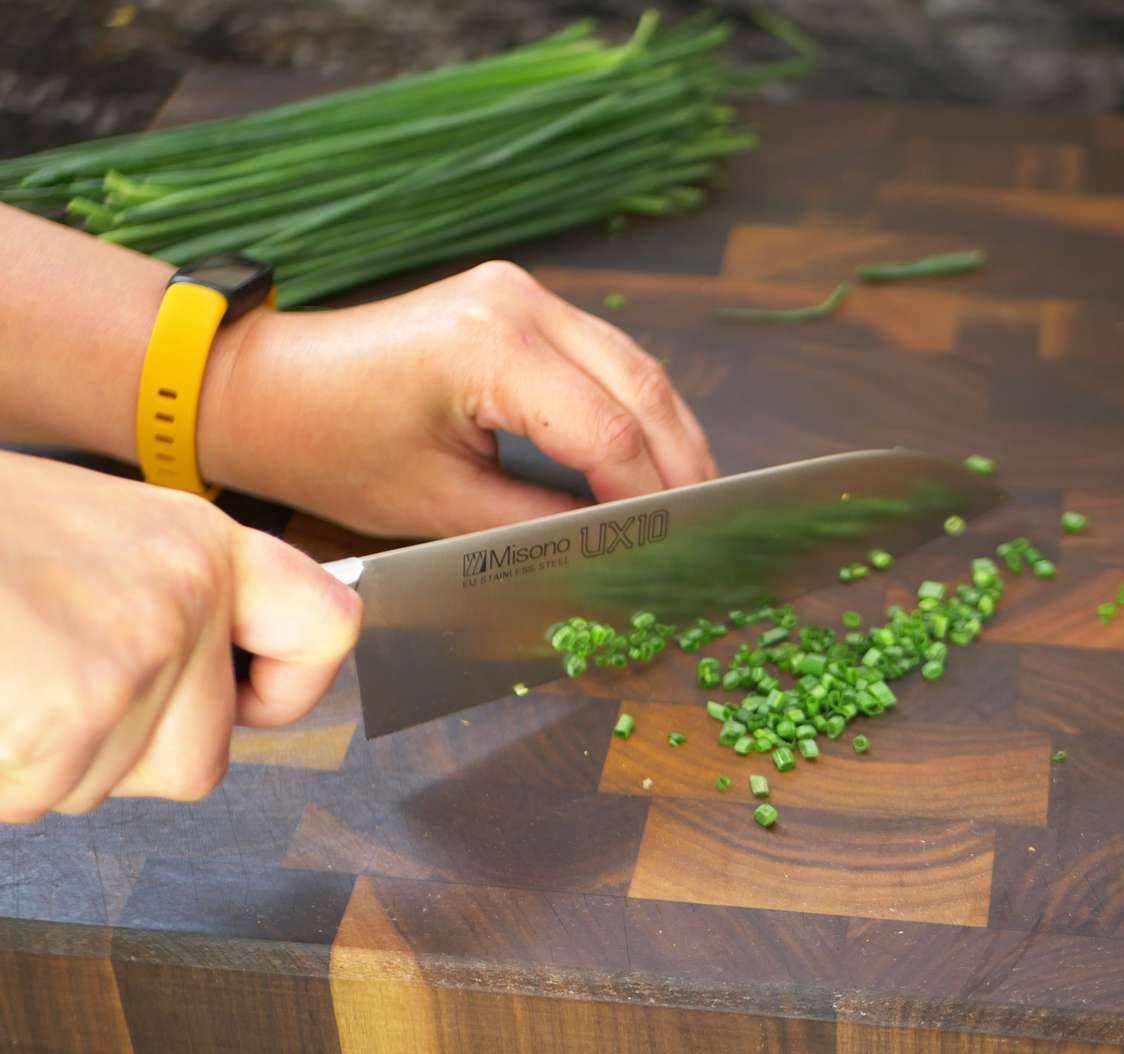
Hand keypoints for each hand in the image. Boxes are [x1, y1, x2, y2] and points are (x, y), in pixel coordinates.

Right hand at [0, 452, 360, 821]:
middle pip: (199, 757)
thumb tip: (210, 686)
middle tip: (38, 682)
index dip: (288, 686)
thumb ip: (155, 601)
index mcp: (199, 544)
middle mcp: (185, 596)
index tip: (250, 702)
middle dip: (117, 754)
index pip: (323, 629)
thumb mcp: (85, 535)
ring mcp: (133, 657)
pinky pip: (33, 794)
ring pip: (103, 786)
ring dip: (36, 759)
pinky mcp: (67, 715)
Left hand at [198, 261, 717, 537]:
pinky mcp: (518, 304)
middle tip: (713, 526)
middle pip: (641, 385)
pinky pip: (603, 357)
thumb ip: (538, 524)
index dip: (652, 495)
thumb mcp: (439, 507)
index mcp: (490, 348)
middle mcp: (518, 303)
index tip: (679, 547)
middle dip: (683, 462)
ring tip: (693, 498)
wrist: (268, 387)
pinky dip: (635, 410)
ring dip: (669, 433)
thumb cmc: (330, 447)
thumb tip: (615, 547)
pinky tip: (651, 456)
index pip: (608, 430)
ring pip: (634, 365)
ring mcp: (521, 294)